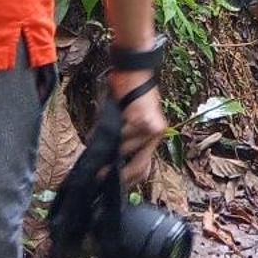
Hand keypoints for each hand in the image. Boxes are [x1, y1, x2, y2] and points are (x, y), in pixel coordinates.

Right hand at [111, 71, 166, 186]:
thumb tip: (101, 164)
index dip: (129, 181)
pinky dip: (110, 131)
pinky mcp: (143, 120)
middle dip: (120, 174)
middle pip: (138, 168)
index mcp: (152, 136)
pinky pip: (122, 135)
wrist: (134, 71)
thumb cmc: (127, 95)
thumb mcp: (126, 121)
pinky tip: (108, 122)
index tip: (113, 186)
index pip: (144, 169)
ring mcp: (151, 129)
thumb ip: (119, 142)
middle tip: (101, 175)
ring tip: (101, 135)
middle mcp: (156, 135)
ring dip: (110, 145)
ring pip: (124, 149)